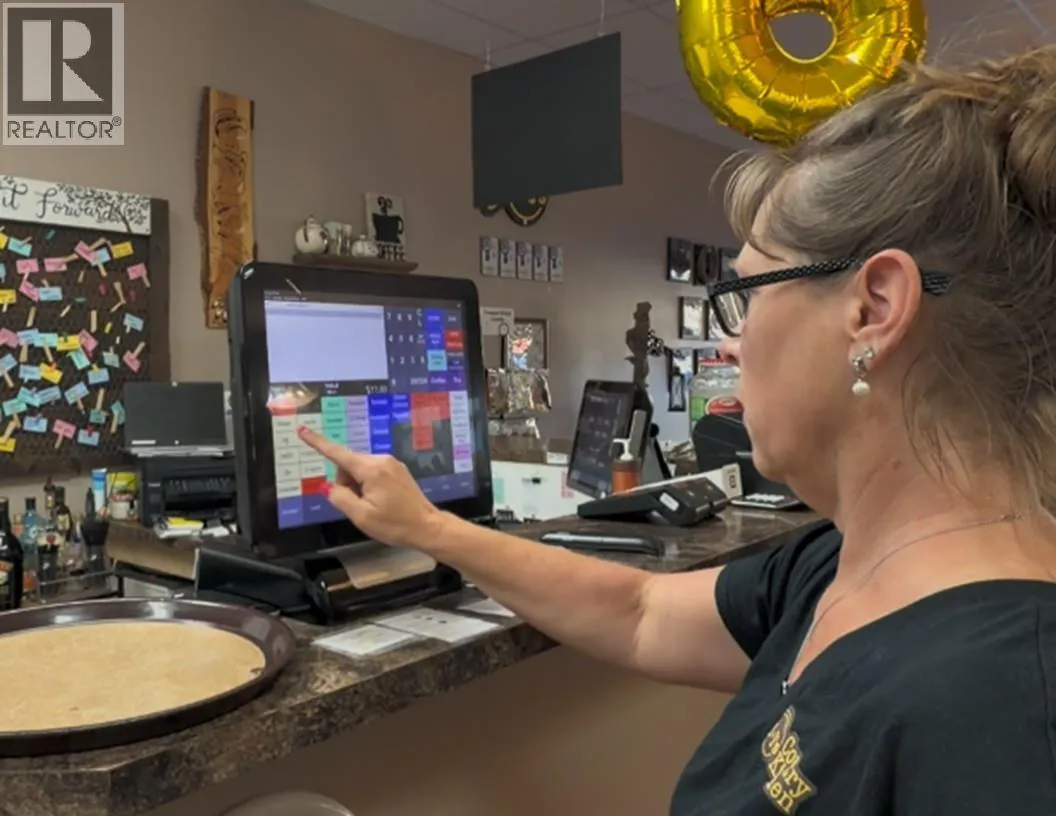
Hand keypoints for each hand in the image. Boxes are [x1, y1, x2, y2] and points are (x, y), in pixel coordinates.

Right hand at [296, 425, 444, 549]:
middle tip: (359, 506)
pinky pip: (373, 472)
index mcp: (371, 469)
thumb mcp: (361, 516)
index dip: (317, 443)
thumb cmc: (395, 525)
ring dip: (357, 486)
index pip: (337, 454)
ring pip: (360, 469)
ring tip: (372, 506)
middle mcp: (382, 460)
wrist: (427, 527)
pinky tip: (380, 501)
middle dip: (346, 483)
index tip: (302, 431)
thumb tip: (328, 486)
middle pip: (348, 465)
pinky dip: (368, 485)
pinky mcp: (397, 470)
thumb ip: (340, 498)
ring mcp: (392, 464)